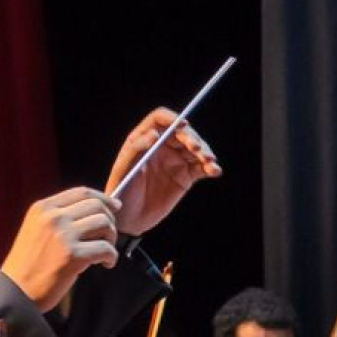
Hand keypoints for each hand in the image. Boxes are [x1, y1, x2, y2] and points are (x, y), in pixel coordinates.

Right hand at [0, 187, 120, 310]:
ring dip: (111, 239)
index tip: (115, 207)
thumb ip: (60, 217)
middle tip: (108, 237)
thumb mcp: (37, 229)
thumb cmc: (29, 264)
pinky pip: (106, 249)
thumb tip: (97, 210)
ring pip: (105, 224)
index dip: (104, 198)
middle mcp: (53, 217)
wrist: (15, 291)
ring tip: (104, 252)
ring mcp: (63, 235)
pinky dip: (111, 257)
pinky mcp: (73, 256)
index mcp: (43, 208)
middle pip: (97, 206)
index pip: (82, 192)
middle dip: (110, 221)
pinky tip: (105, 264)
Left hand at [105, 108, 221, 236]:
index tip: (182, 124)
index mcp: (145, 138)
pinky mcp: (186, 176)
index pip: (160, 120)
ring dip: (205, 152)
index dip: (172, 119)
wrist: (129, 218)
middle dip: (192, 138)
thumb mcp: (125, 167)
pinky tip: (214, 171)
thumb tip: (155, 133)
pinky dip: (210, 168)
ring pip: (195, 149)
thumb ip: (138, 147)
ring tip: (209, 161)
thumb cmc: (122, 190)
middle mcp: (162, 146)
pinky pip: (201, 168)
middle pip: (182, 133)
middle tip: (197, 149)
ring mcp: (176, 160)